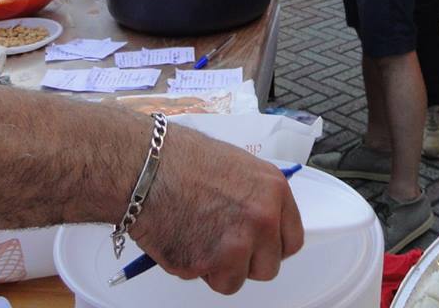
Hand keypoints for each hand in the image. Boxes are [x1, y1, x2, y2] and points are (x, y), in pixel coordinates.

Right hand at [131, 126, 303, 294]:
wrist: (147, 166)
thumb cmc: (182, 159)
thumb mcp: (238, 167)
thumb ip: (256, 198)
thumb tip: (259, 220)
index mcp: (274, 192)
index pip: (291, 240)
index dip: (272, 246)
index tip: (259, 246)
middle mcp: (262, 220)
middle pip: (268, 267)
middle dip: (246, 262)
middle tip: (222, 244)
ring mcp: (236, 245)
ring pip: (235, 280)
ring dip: (217, 268)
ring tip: (195, 235)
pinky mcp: (206, 263)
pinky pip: (202, 279)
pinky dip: (190, 266)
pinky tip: (179, 236)